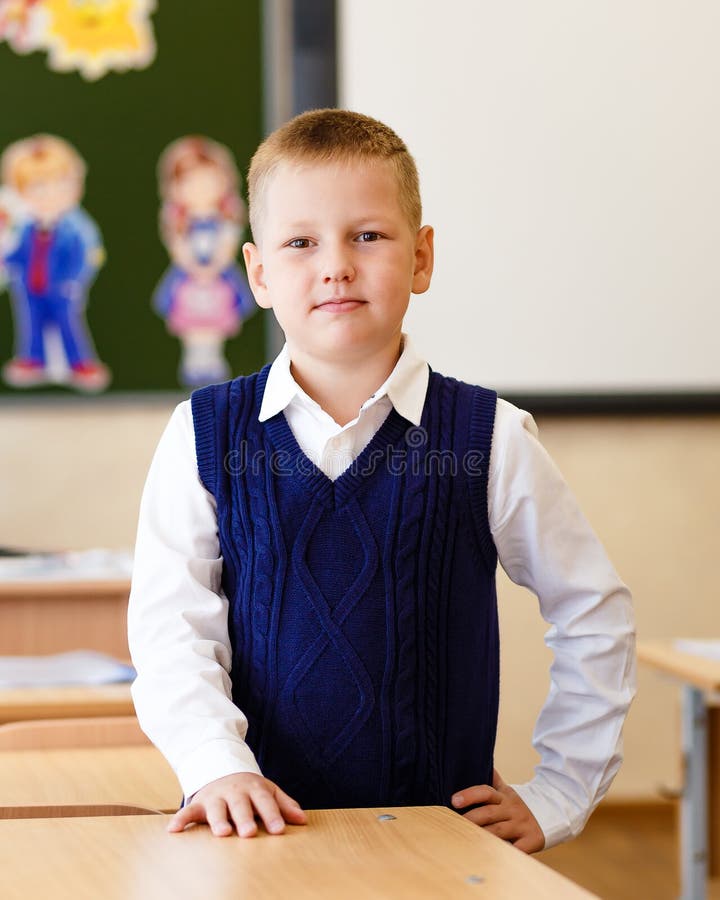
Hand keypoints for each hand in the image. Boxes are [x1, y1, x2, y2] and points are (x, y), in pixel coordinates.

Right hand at [167, 772, 306, 837]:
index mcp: (254, 789)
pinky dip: (180, 819)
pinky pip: (188, 811)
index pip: (265, 802)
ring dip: (218, 820)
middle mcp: (234, 792)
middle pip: (240, 806)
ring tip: (222, 833)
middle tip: (249, 833)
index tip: (279, 830)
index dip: (272, 815)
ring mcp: (216, 797)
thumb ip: (284, 804)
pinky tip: (173, 830)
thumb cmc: (250, 788)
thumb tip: (303, 820)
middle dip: (244, 819)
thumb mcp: (268, 791)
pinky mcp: (199, 803)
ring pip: (216, 809)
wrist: (222, 768)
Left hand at [451, 768, 543, 853]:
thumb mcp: (506, 791)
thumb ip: (492, 780)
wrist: (548, 816)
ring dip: (482, 835)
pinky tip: (490, 855)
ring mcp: (521, 825)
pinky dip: (504, 852)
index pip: (486, 792)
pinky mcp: (531, 841)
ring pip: (498, 831)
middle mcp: (512, 809)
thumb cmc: (516, 807)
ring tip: (465, 838)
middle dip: (471, 818)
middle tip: (455, 823)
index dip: (469, 795)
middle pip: (489, 813)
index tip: (454, 800)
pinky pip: (515, 848)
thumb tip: (479, 761)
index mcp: (504, 796)